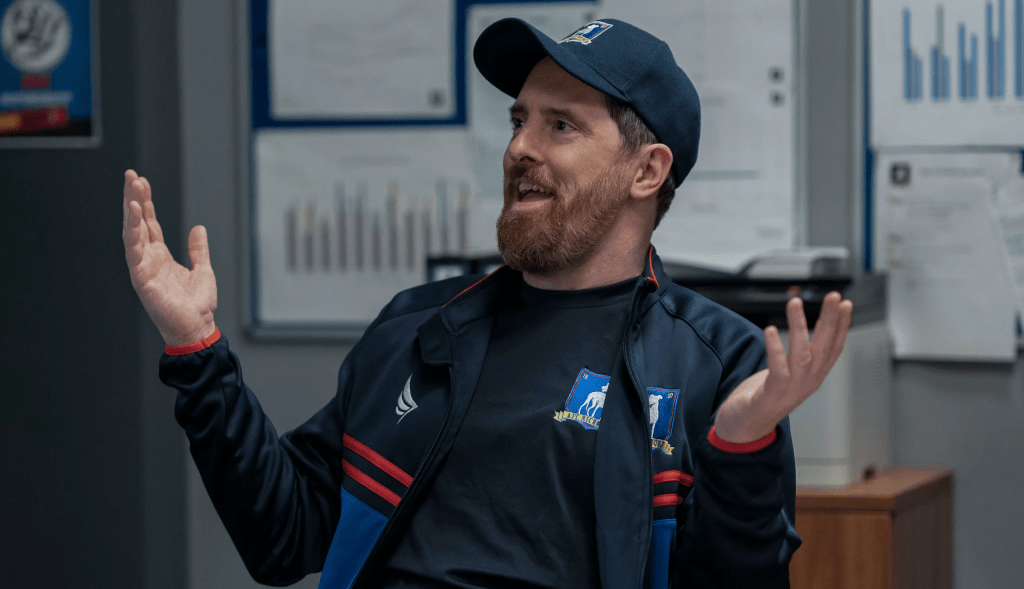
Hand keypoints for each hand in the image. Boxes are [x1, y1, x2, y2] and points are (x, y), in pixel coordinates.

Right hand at [122, 170, 217, 345]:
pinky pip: (134, 248)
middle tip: (132, 175)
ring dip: (131, 208)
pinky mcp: (141, 277)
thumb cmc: (198, 306)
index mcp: (161, 257)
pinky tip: (134, 210)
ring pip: (133, 231)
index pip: (150, 224)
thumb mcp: (203, 270)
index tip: (143, 182)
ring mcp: (142, 267)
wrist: (198, 328)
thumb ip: (198, 249)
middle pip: (139, 223)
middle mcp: (149, 259)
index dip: (147, 203)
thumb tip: (198, 228)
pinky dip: (133, 229)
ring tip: (132, 185)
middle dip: (135, 198)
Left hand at [713, 292, 852, 443]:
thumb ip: (797, 357)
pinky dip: (775, 348)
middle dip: (830, 320)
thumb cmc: (764, 398)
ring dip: (799, 327)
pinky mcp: (772, 394)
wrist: (745, 429)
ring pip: (802, 354)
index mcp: (814, 376)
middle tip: (832, 296)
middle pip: (824, 347)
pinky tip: (772, 330)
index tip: (844, 304)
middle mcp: (808, 382)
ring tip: (794, 303)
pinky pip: (778, 368)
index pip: (834, 348)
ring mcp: (792, 390)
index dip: (841, 325)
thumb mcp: (787, 374)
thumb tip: (804, 333)